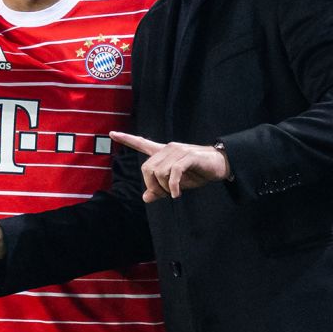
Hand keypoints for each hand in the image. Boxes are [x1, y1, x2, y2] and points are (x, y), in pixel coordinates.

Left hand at [110, 131, 229, 202]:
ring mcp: (178, 151)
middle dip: (152, 186)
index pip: (141, 143)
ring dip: (164, 188)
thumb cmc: (198, 173)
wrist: (220, 165)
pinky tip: (176, 194)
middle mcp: (168, 148)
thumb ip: (160, 189)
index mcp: (163, 152)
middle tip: (164, 194)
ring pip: (159, 172)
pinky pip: (173, 172)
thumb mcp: (176, 184)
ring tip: (174, 193)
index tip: (112, 133)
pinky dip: (173, 186)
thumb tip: (145, 197)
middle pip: (146, 169)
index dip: (126, 139)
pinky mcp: (189, 155)